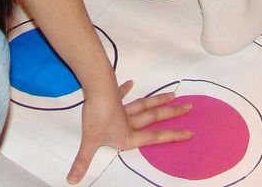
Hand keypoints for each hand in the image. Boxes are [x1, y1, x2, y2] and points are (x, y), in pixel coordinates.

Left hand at [67, 80, 191, 183]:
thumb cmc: (96, 117)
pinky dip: (126, 90)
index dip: (173, 136)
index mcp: (128, 135)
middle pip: (155, 117)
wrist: (95, 89)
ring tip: (173, 95)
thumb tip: (72, 181)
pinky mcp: (113, 97)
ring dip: (158, 100)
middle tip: (189, 106)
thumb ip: (83, 162)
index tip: (190, 132)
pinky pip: (122, 94)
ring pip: (144, 105)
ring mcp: (122, 108)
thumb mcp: (90, 142)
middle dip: (172, 113)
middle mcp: (130, 121)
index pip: (155, 137)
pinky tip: (130, 84)